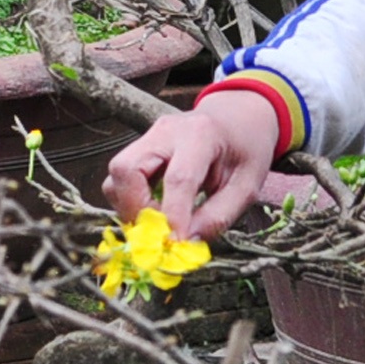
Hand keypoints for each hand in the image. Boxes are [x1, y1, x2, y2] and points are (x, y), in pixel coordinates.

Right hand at [103, 91, 279, 239]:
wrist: (238, 117)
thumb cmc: (246, 150)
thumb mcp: (247, 186)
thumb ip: (219, 216)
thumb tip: (187, 244)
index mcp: (201, 134)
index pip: (178, 178)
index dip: (173, 217)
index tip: (177, 245)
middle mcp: (166, 130)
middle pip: (127, 169)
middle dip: (137, 209)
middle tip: (160, 233)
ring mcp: (148, 136)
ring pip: (117, 174)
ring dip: (131, 207)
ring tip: (160, 222)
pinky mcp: (140, 147)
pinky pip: (121, 178)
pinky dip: (131, 201)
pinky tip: (156, 210)